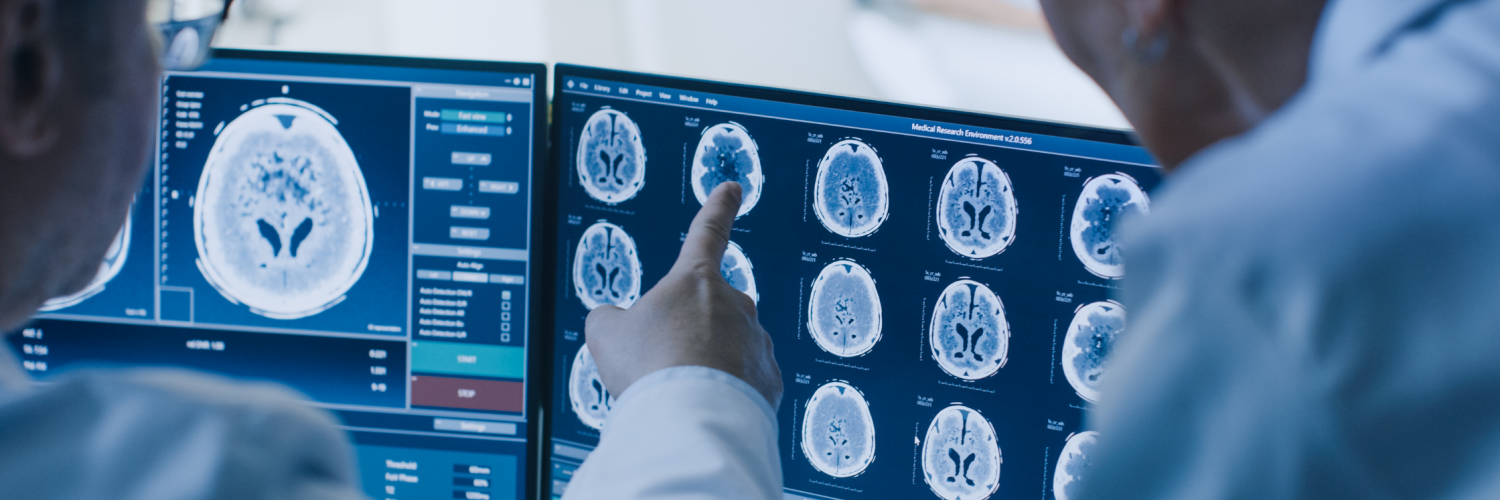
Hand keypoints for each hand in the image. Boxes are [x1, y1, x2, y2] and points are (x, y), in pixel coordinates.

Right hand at [585, 182, 782, 410]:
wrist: (689, 418)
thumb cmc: (648, 368)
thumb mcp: (606, 334)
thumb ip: (610, 319)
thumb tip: (615, 324)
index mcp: (695, 280)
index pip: (708, 232)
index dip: (719, 208)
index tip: (733, 188)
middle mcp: (736, 304)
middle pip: (708, 313)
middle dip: (687, 335)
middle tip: (660, 366)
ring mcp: (757, 341)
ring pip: (727, 350)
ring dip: (705, 367)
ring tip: (679, 393)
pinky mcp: (769, 380)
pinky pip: (744, 382)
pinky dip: (725, 394)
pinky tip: (704, 408)